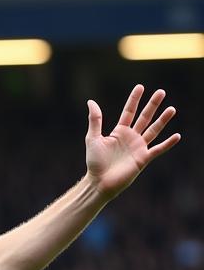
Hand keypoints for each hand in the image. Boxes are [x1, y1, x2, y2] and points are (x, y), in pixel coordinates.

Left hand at [85, 85, 179, 200]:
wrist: (99, 182)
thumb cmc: (94, 162)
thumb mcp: (92, 138)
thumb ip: (95, 120)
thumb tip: (91, 101)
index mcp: (119, 132)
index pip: (129, 112)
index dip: (134, 100)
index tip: (140, 87)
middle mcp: (131, 138)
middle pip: (144, 118)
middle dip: (152, 105)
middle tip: (161, 92)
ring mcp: (138, 148)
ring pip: (153, 130)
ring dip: (163, 120)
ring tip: (172, 109)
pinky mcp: (143, 159)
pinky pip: (158, 149)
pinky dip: (167, 144)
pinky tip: (177, 136)